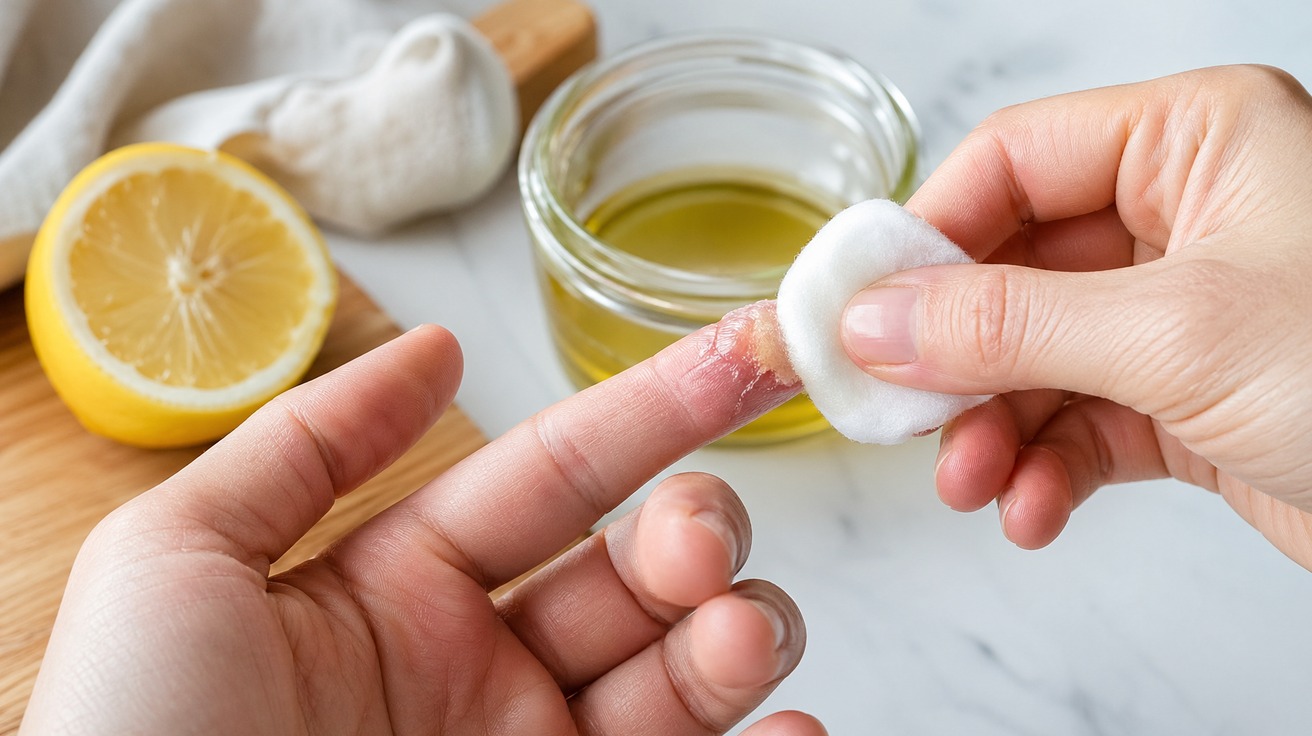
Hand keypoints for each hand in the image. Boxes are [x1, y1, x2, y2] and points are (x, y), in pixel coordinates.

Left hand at [22, 305, 824, 734]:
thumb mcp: (178, 560)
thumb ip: (309, 441)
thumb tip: (435, 347)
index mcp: (408, 587)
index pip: (559, 472)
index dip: (654, 406)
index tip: (745, 350)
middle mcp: (486, 668)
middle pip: (639, 570)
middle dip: (695, 532)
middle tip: (693, 545)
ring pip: (684, 672)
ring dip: (740, 635)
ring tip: (738, 634)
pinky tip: (794, 726)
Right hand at [839, 65, 1311, 562]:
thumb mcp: (1175, 333)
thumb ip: (1005, 322)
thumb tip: (872, 320)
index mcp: (1195, 142)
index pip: (1013, 160)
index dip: (927, 233)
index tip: (858, 306)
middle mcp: (1187, 216)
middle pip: (1013, 268)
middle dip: (957, 355)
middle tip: (898, 408)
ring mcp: (1187, 311)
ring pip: (1038, 355)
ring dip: (992, 426)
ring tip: (970, 482)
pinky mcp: (1193, 397)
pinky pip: (1082, 420)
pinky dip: (1044, 467)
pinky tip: (1032, 508)